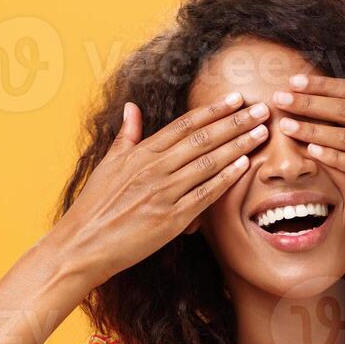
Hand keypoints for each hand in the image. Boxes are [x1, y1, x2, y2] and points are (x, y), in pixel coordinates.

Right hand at [46, 94, 271, 286]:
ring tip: (262, 132)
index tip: (236, 98)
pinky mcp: (171, 219)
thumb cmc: (95, 206)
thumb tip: (132, 107)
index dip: (213, 110)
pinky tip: (245, 165)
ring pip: (208, 163)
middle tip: (262, 109)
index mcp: (140, 154)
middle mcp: (154, 169)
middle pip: (202, 139)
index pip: (184, 125)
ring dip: (238, 145)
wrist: (82, 245)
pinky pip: (205, 194)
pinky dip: (226, 178)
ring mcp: (164, 193)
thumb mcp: (108, 165)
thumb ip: (126, 136)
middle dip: (235, 122)